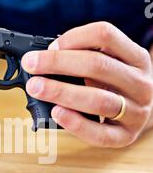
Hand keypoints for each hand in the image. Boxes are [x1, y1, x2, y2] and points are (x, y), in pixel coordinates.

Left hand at [22, 22, 152, 146]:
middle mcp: (141, 83)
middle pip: (98, 65)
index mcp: (136, 57)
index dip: (73, 38)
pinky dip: (76, 124)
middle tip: (31, 65)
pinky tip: (57, 113)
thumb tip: (44, 58)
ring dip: (62, 92)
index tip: (49, 47)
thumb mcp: (111, 64)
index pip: (105, 35)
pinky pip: (100, 134)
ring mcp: (137, 112)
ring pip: (98, 99)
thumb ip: (84, 57)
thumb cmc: (115, 86)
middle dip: (58, 63)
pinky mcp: (126, 137)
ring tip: (37, 88)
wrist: (139, 115)